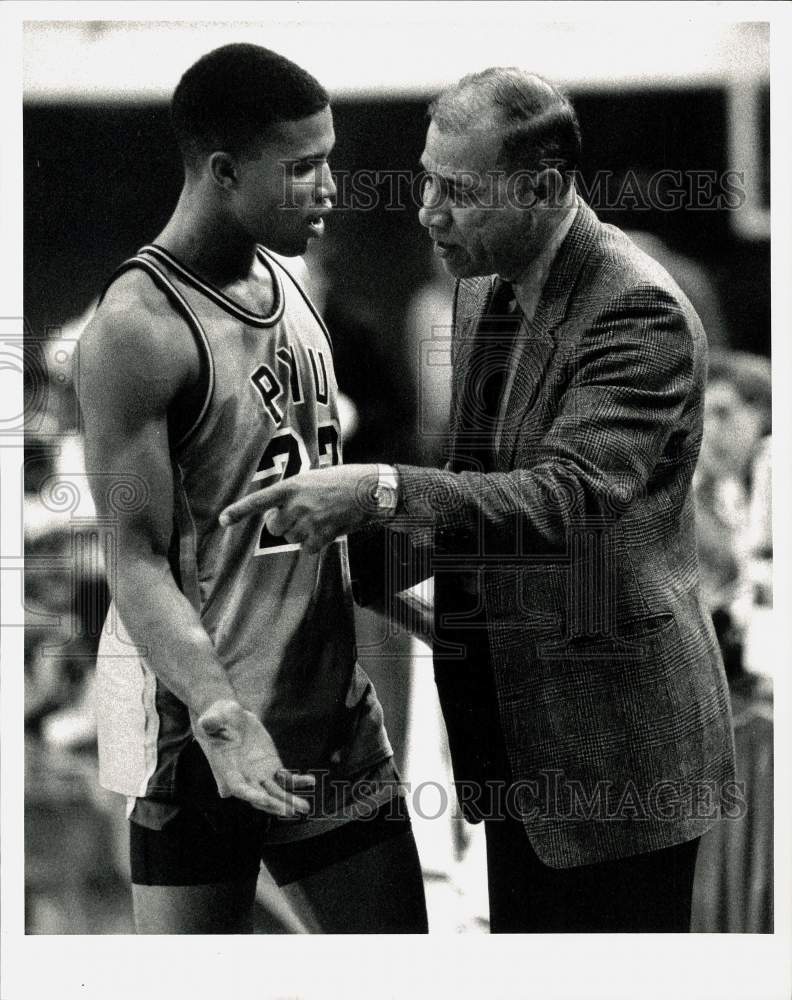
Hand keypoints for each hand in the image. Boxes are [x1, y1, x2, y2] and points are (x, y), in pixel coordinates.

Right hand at [194, 699, 314, 815]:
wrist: (227, 718)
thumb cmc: (216, 718)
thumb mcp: (212, 718)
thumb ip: (211, 723)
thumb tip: (207, 722)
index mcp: (227, 770)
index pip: (239, 787)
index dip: (251, 794)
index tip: (264, 800)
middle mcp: (244, 777)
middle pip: (260, 796)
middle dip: (274, 805)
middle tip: (290, 811)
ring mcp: (259, 774)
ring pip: (275, 792)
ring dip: (289, 800)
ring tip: (305, 808)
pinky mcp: (272, 766)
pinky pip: (286, 778)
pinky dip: (298, 781)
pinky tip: (311, 781)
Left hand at [219, 464, 380, 553]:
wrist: (371, 490)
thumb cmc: (344, 480)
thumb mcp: (314, 478)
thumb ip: (295, 493)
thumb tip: (281, 514)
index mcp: (293, 486)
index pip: (259, 501)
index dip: (239, 511)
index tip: (222, 520)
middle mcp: (297, 504)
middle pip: (274, 528)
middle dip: (283, 525)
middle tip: (299, 516)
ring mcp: (310, 521)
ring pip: (292, 538)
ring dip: (301, 533)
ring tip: (321, 518)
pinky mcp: (323, 535)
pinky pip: (307, 548)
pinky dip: (315, 544)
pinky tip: (327, 530)